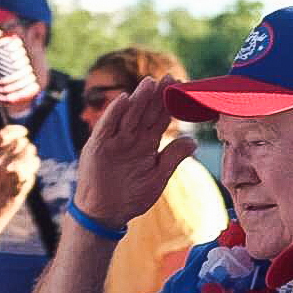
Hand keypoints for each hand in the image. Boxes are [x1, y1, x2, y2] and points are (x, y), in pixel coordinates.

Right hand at [0, 125, 38, 204]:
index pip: (4, 134)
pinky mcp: (22, 174)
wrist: (0, 196)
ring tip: (24, 162)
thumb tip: (22, 131)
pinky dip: (34, 164)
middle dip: (24, 144)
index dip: (16, 130)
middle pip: (20, 141)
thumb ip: (4, 142)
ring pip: (30, 148)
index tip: (24, 131)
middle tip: (22, 153)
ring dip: (30, 153)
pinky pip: (35, 160)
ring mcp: (9, 167)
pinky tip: (27, 171)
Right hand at [73, 74, 196, 226]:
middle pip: (146, 112)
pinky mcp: (99, 147)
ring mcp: (115, 141)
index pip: (161, 119)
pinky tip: (124, 99)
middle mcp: (132, 138)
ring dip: (139, 99)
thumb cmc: (131, 196)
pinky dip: (114, 113)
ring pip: (129, 116)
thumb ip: (173, 158)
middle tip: (170, 78)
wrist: (105, 213)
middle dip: (157, 96)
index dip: (171, 104)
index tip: (182, 88)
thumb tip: (194, 141)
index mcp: (147, 143)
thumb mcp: (157, 177)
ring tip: (150, 83)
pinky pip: (108, 127)